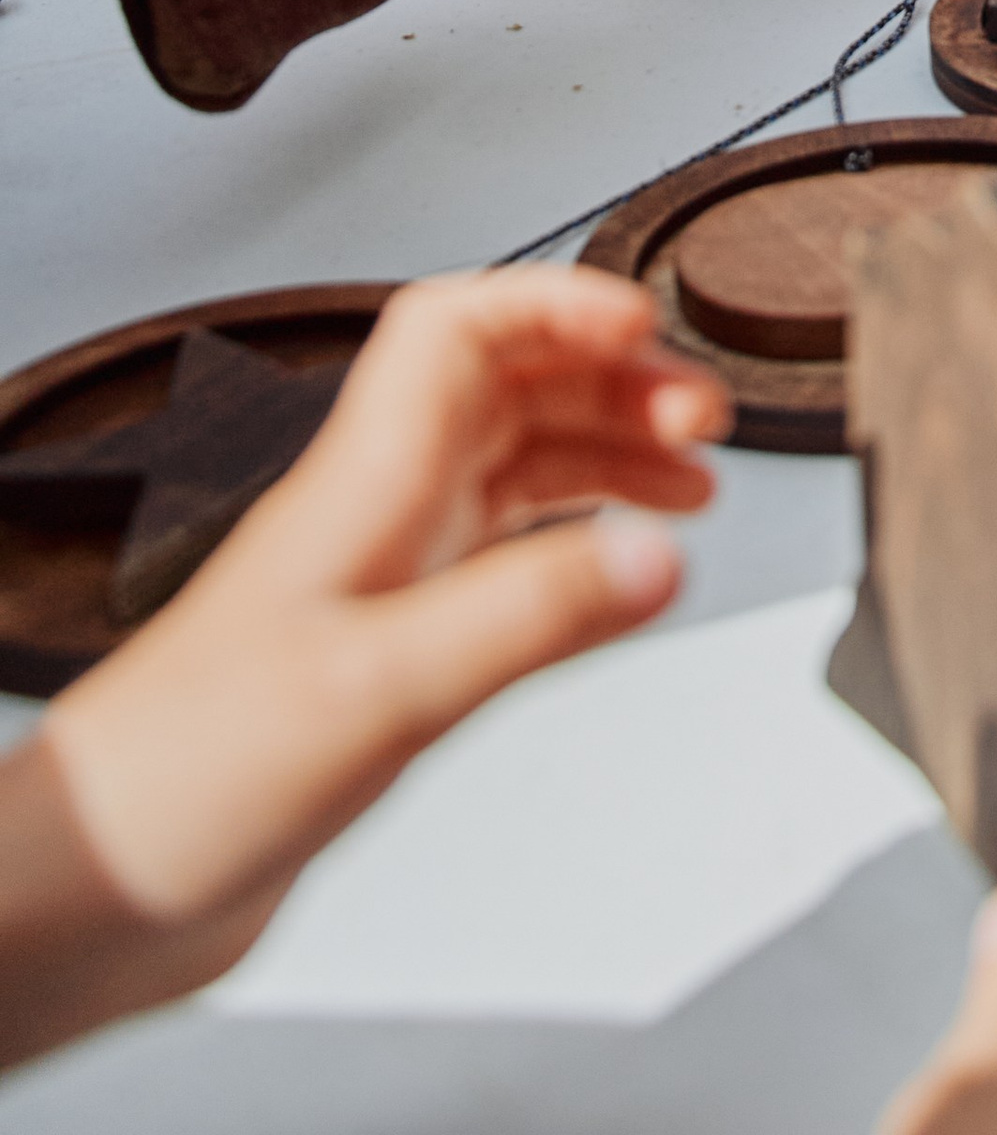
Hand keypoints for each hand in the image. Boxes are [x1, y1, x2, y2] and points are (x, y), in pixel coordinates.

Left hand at [5, 269, 726, 1070]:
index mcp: (365, 482)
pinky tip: (610, 570)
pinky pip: (501, 556)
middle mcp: (378, 510)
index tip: (650, 329)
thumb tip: (659, 552)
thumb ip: (529, 617)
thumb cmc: (189, 774)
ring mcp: (383, 576)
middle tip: (704, 418)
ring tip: (691, 480)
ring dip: (604, 455)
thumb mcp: (384, 686)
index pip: (461, 328)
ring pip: (514, 467)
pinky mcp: (388, 648)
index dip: (558, 305)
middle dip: (613, 383)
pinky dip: (571, 543)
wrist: (102, 882)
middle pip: (509, 389)